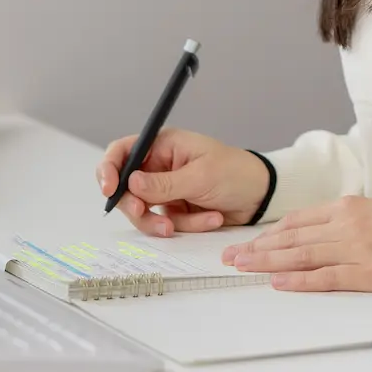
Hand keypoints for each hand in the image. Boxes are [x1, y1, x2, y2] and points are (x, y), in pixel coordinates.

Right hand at [96, 128, 270, 239]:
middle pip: (126, 188)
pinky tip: (212, 218)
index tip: (109, 190)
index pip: (122, 152)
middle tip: (144, 213)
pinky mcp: (176, 209)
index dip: (109, 169)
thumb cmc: (237, 173)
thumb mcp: (201, 176)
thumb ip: (164, 183)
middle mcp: (159, 166)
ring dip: (165, 221)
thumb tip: (131, 183)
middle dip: (136, 205)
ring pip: (144, 211)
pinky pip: (166, 222)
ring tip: (196, 220)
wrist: (262, 196)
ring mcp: (166, 189)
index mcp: (163, 145)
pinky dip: (187, 225)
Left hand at [220, 196, 371, 291]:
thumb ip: (344, 220)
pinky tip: (278, 282)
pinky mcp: (368, 273)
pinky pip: (326, 277)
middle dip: (257, 248)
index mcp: (348, 207)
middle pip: (292, 238)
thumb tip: (312, 234)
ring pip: (301, 255)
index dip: (269, 234)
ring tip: (243, 268)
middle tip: (230, 258)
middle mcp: (347, 224)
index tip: (248, 243)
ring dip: (267, 262)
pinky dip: (299, 280)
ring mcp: (356, 249)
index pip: (298, 220)